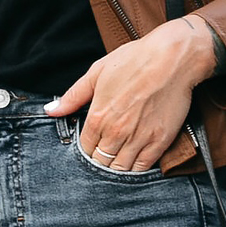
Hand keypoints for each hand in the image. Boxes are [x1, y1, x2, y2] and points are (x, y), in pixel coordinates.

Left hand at [44, 15, 218, 170]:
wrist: (174, 57)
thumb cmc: (135, 60)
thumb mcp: (98, 72)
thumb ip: (73, 96)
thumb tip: (51, 111)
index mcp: (98, 116)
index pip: (84, 148)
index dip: (86, 150)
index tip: (91, 147)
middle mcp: (116, 132)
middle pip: (100, 162)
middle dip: (99, 161)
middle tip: (103, 157)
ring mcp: (138, 139)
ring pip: (120, 169)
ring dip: (115, 168)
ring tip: (116, 162)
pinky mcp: (159, 141)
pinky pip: (143, 167)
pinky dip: (136, 169)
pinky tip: (133, 163)